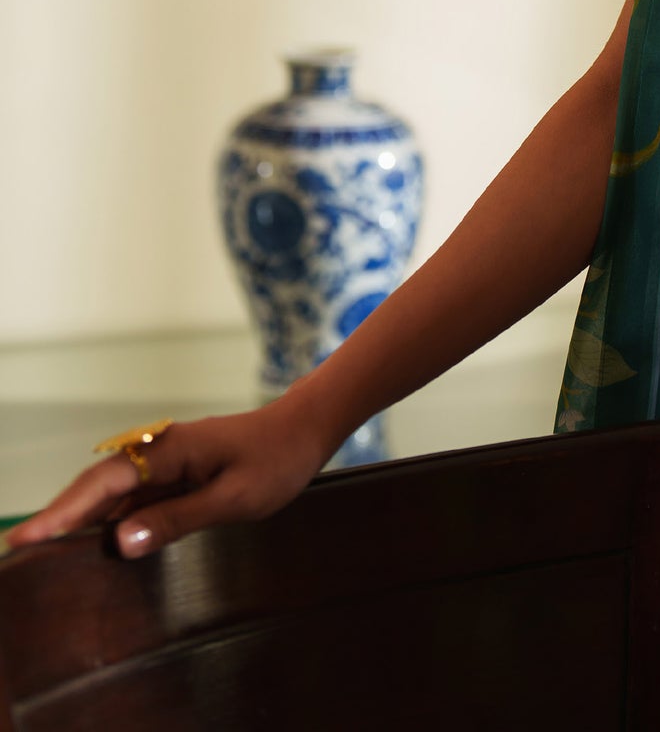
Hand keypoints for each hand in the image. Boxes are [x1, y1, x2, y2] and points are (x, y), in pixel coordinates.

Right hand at [3, 390, 329, 558]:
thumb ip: (178, 519)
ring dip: (80, 521)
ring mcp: (166, 462)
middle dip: (57, 518)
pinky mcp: (175, 473)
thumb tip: (120, 541)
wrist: (304, 430)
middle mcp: (159, 451)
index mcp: (169, 450)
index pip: (103, 483)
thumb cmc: (276, 460)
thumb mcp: (233, 499)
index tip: (26, 538)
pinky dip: (111, 519)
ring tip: (43, 555)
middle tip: (18, 553)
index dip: (61, 512)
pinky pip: (134, 497)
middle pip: (97, 487)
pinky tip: (95, 546)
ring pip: (113, 494)